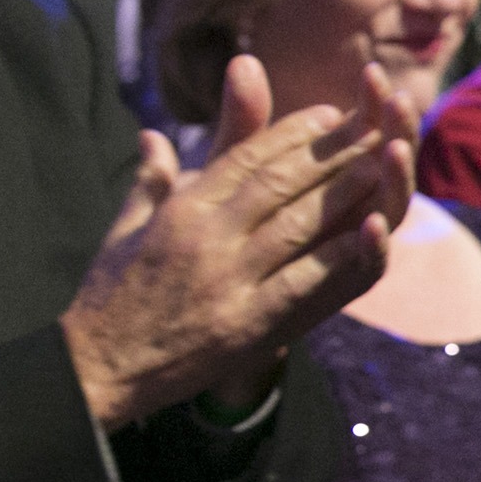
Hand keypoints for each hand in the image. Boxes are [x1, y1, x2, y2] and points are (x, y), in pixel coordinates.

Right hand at [60, 56, 415, 428]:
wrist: (98, 368)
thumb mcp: (126, 228)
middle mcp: (205, 236)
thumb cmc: (114, 296)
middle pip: (278, 182)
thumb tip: (153, 136)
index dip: (290, 132)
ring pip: (295, 224)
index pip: (244, 158)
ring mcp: (227, 279)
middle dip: (328, 151)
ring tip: (381, 165)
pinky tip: (371, 237)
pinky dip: (339, 258)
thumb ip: (151, 181)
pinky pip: (302, 282)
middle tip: (371, 127)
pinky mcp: (245, 323)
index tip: (328, 113)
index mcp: (180, 209)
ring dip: (342, 193)